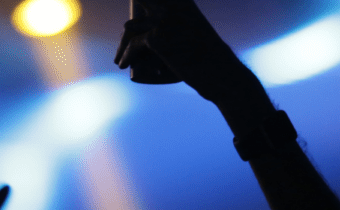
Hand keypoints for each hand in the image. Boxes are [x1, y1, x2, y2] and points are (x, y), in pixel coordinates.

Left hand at [114, 0, 259, 104]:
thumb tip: (149, 30)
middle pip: (138, 4)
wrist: (220, 72)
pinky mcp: (155, 39)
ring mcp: (162, 20)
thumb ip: (177, 24)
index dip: (141, 1)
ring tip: (120, 56)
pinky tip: (123, 64)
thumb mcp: (193, 31)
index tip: (134, 12)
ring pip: (130, 28)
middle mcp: (171, 5)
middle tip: (125, 38)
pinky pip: (132, 45)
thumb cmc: (209, 57)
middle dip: (129, 22)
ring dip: (122, 43)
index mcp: (181, 1)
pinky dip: (125, 56)